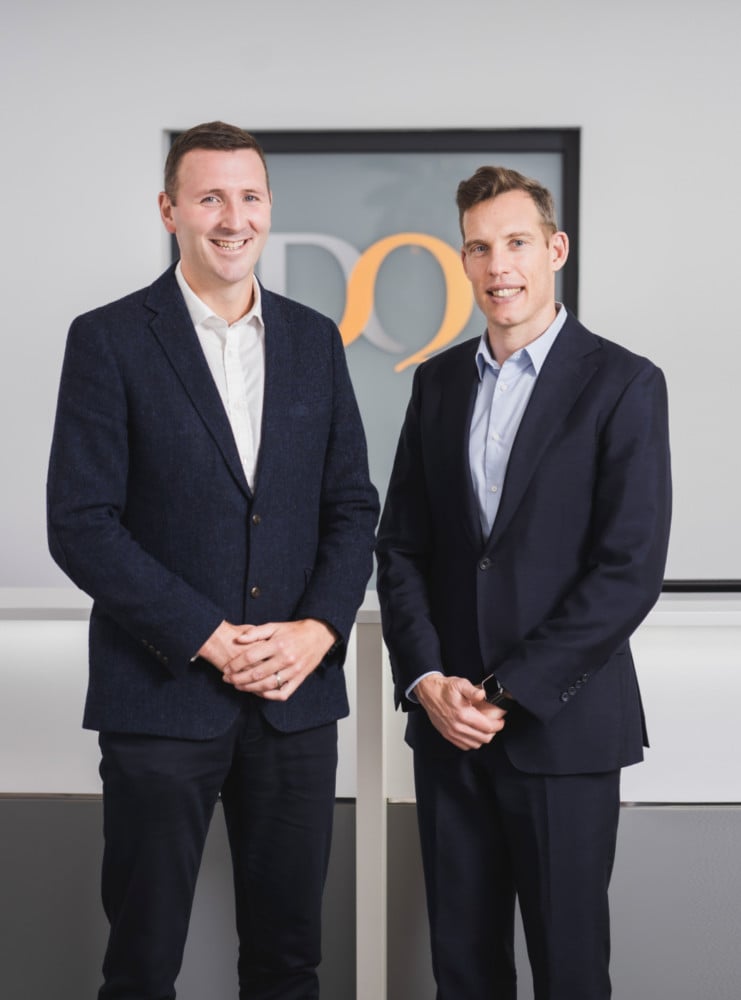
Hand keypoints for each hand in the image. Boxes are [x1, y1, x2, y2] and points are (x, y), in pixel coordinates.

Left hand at [220, 619, 337, 700]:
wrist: (319, 635)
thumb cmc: (293, 630)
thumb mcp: (274, 626)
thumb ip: (255, 632)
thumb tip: (238, 640)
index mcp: (278, 644)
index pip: (250, 657)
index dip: (235, 664)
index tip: (226, 668)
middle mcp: (286, 659)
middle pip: (256, 674)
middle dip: (238, 678)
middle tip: (227, 679)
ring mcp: (293, 671)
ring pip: (267, 685)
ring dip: (249, 688)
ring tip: (238, 686)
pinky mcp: (299, 679)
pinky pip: (282, 693)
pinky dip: (269, 696)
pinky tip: (258, 692)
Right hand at [414, 674, 506, 750]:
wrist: (429, 692)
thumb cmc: (445, 688)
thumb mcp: (460, 684)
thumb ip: (473, 690)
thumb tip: (483, 694)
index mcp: (463, 715)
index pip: (488, 727)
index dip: (498, 725)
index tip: (501, 721)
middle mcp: (458, 727)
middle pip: (484, 738)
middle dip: (492, 732)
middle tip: (494, 724)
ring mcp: (452, 733)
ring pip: (475, 744)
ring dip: (482, 738)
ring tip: (484, 728)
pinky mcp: (447, 735)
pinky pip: (464, 746)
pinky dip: (471, 742)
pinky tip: (473, 733)